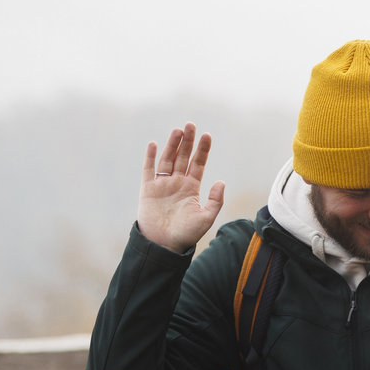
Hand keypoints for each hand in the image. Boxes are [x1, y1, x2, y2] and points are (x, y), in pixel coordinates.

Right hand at [138, 122, 225, 251]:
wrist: (164, 244)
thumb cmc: (186, 234)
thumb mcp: (206, 217)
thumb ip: (215, 200)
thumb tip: (221, 182)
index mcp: (192, 188)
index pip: (198, 164)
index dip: (203, 150)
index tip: (207, 135)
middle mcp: (177, 183)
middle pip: (183, 157)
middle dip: (187, 141)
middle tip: (191, 125)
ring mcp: (162, 184)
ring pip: (167, 159)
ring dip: (172, 144)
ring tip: (178, 130)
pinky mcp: (148, 189)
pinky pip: (149, 170)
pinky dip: (151, 157)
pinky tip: (155, 144)